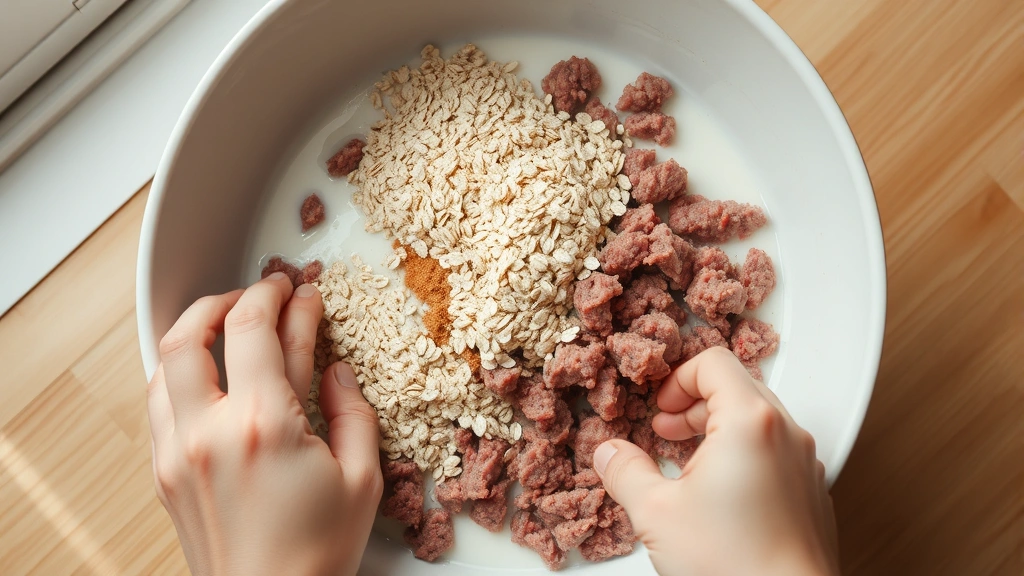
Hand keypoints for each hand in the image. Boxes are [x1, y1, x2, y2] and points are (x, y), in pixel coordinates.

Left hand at [147, 273, 382, 575]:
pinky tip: (204, 374)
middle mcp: (210, 431)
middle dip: (229, 298)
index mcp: (264, 425)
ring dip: (195, 331)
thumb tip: (335, 372)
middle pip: (195, 331)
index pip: (260, 329)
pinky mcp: (165, 473)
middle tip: (259, 294)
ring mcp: (178, 452)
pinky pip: (157, 403)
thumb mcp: (362, 478)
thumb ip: (351, 411)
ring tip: (224, 324)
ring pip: (164, 363)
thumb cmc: (316, 554)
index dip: (282, 297)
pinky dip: (178, 373)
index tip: (299, 290)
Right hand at [593, 347, 838, 575]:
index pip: (714, 363)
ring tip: (688, 464)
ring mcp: (805, 464)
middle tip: (666, 432)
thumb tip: (609, 454)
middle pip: (738, 388)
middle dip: (694, 405)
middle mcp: (785, 434)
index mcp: (749, 421)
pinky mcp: (812, 494)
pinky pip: (776, 454)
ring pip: (758, 422)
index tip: (659, 408)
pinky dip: (744, 457)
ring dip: (718, 430)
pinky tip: (719, 495)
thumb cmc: (732, 564)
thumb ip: (625, 471)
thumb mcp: (656, 513)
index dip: (677, 379)